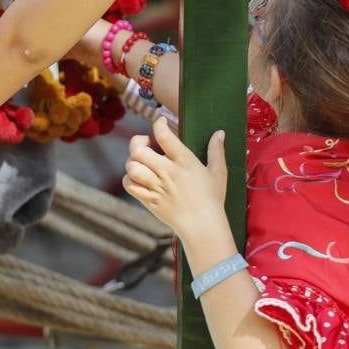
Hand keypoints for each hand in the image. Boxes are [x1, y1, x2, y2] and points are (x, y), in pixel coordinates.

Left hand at [124, 118, 228, 239]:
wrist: (203, 227)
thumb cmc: (213, 199)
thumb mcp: (218, 172)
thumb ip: (216, 151)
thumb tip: (219, 132)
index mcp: (184, 162)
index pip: (164, 136)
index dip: (158, 124)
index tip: (160, 122)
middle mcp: (167, 172)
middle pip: (139, 151)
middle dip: (137, 143)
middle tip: (146, 144)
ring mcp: (156, 187)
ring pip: (132, 167)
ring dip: (133, 162)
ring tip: (141, 162)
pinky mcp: (149, 200)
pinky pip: (129, 185)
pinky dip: (129, 179)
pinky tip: (139, 178)